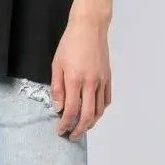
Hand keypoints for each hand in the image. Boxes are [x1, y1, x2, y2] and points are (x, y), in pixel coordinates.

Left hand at [50, 16, 111, 139]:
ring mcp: (101, 81)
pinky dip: (100, 110)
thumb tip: (58, 107)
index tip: (60, 130)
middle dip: (79, 130)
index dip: (65, 124)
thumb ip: (57, 88)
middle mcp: (90, 83)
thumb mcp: (57, 64)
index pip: (71, 110)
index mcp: (75, 80)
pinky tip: (94, 113)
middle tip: (72, 136)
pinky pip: (106, 100)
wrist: (90, 27)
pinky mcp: (108, 77)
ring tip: (82, 128)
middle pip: (87, 116)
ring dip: (91, 123)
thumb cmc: (70, 43)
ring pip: (99, 111)